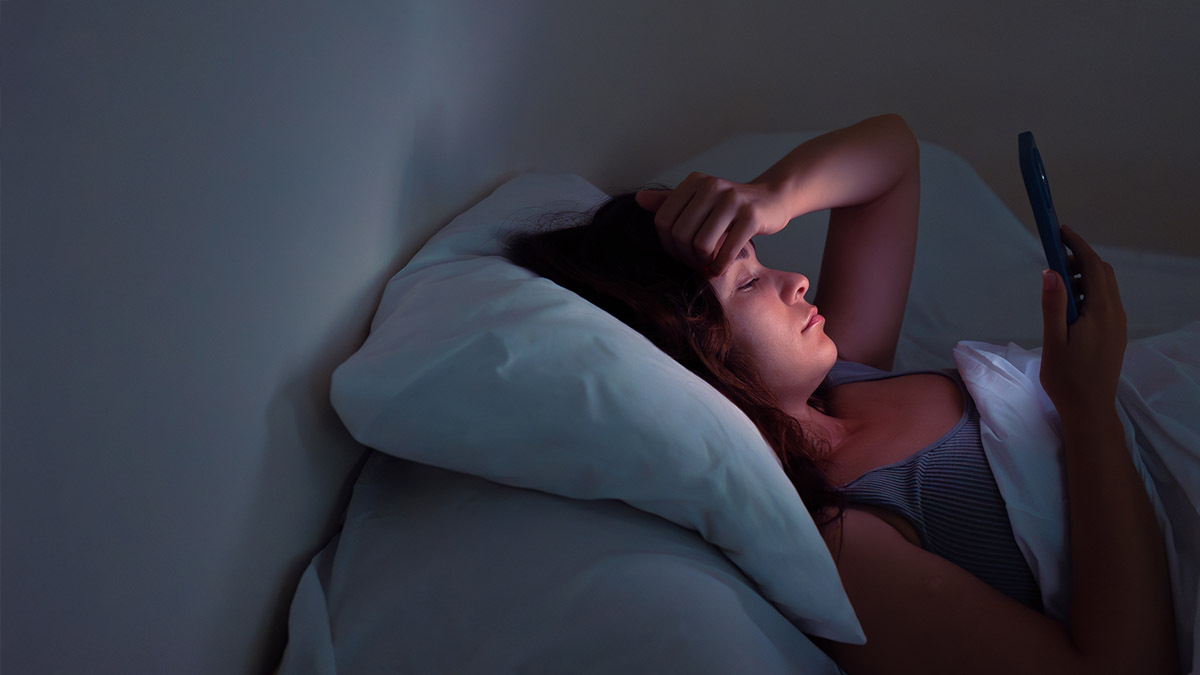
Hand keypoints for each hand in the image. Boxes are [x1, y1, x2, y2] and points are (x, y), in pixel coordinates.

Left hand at [636, 172, 790, 275]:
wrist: (772, 199)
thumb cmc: (731, 205)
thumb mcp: (699, 199)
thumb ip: (669, 201)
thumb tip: (639, 200)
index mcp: (694, 182)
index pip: (664, 221)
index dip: (668, 245)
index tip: (680, 255)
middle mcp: (711, 186)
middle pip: (681, 234)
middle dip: (686, 257)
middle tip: (695, 265)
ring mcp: (732, 200)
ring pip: (702, 243)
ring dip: (702, 263)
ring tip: (707, 267)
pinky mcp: (751, 215)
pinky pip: (727, 249)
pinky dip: (720, 265)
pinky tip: (719, 269)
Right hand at [1038, 226, 1126, 418]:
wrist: (1090, 410)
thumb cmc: (1067, 378)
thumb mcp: (1053, 341)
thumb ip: (1052, 305)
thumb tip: (1051, 271)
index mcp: (1101, 312)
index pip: (1092, 267)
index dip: (1077, 245)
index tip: (1059, 231)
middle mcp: (1115, 314)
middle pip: (1102, 273)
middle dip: (1080, 259)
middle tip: (1053, 259)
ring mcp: (1118, 324)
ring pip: (1105, 287)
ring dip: (1084, 276)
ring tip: (1057, 285)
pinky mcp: (1115, 333)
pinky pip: (1106, 301)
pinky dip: (1089, 292)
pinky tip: (1070, 306)